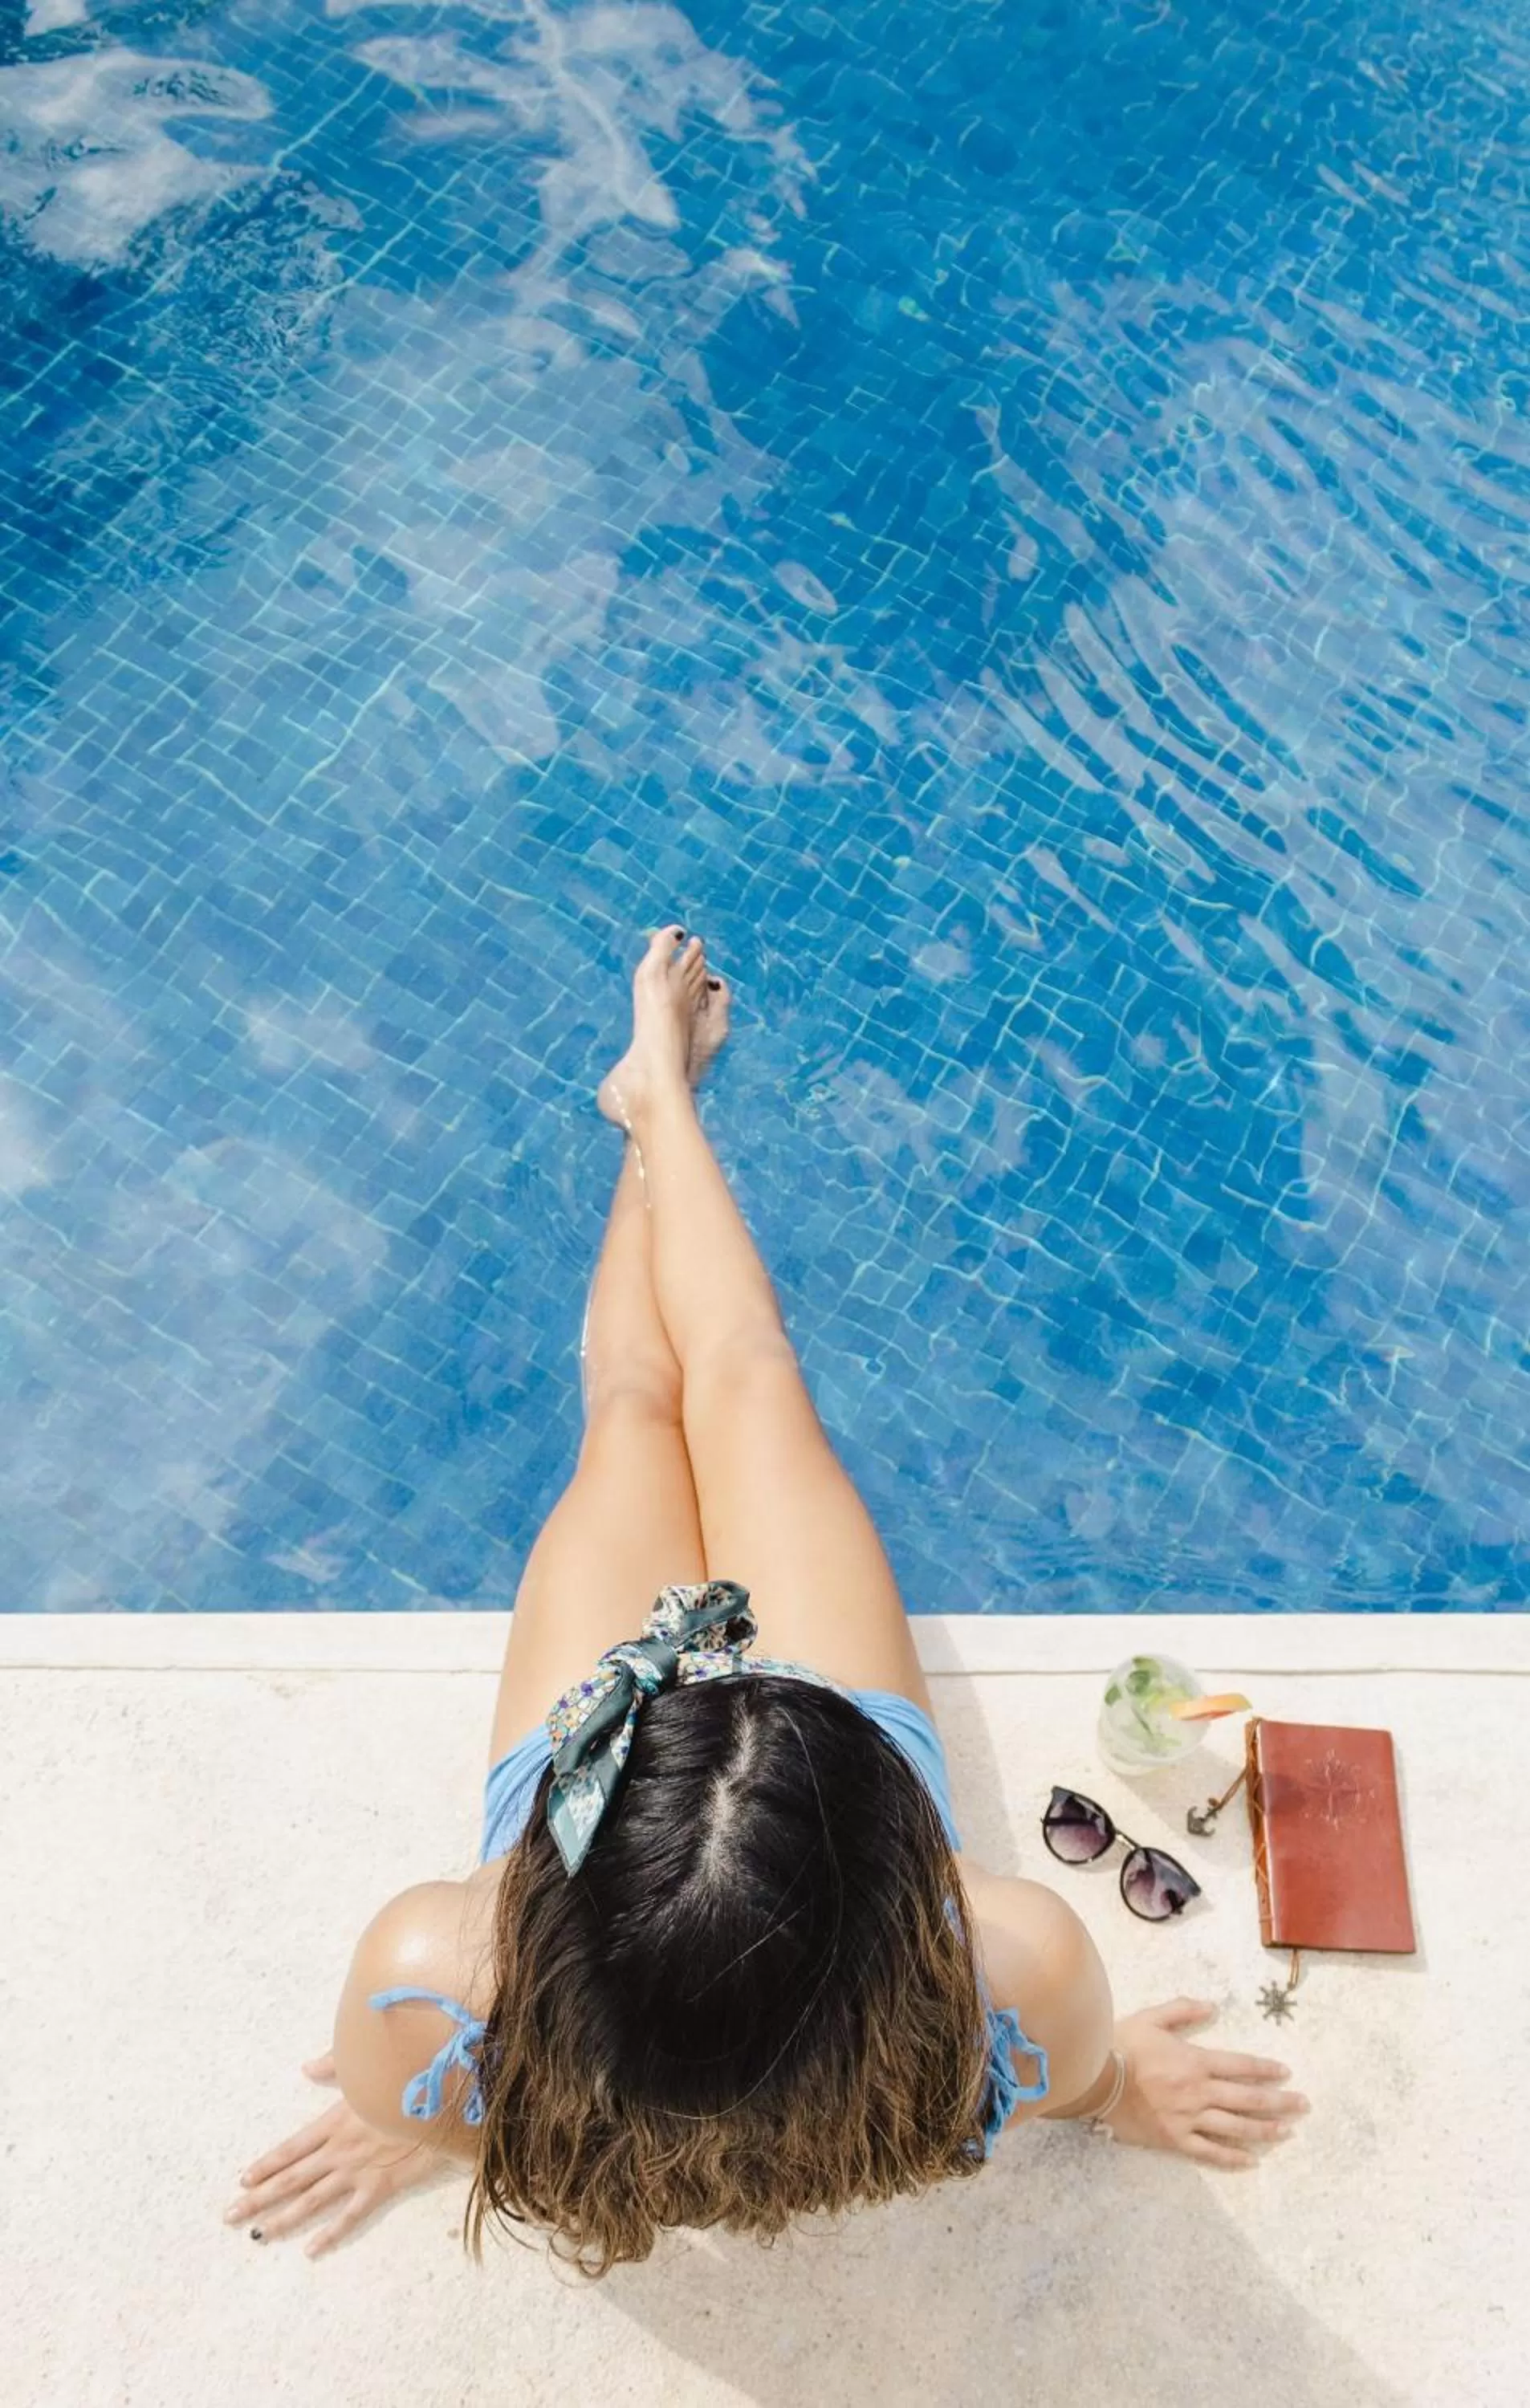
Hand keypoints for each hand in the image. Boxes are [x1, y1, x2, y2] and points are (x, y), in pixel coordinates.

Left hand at [225, 2051, 454, 2256]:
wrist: (444, 2100)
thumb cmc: (407, 2078)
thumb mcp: (368, 2066)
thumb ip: (334, 2065)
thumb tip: (306, 2067)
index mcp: (333, 2120)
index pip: (290, 2148)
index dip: (265, 2165)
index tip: (242, 2181)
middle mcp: (338, 2149)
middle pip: (290, 2177)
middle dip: (258, 2198)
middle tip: (229, 2216)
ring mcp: (357, 2170)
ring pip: (311, 2199)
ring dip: (282, 2218)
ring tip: (258, 2234)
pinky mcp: (380, 2186)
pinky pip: (350, 2216)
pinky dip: (329, 2234)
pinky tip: (310, 2250)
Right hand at [1103, 1997, 1309, 2168]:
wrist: (1094, 2081)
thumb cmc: (1121, 2046)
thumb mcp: (1150, 2018)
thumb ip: (1182, 2009)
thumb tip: (1213, 2006)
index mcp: (1195, 2061)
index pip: (1240, 2065)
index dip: (1265, 2069)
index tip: (1286, 2072)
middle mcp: (1198, 2092)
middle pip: (1247, 2099)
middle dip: (1279, 2101)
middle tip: (1303, 2105)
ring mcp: (1188, 2119)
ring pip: (1235, 2127)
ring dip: (1264, 2129)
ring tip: (1287, 2132)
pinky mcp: (1175, 2139)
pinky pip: (1209, 2151)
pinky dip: (1232, 2157)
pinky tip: (1250, 2161)